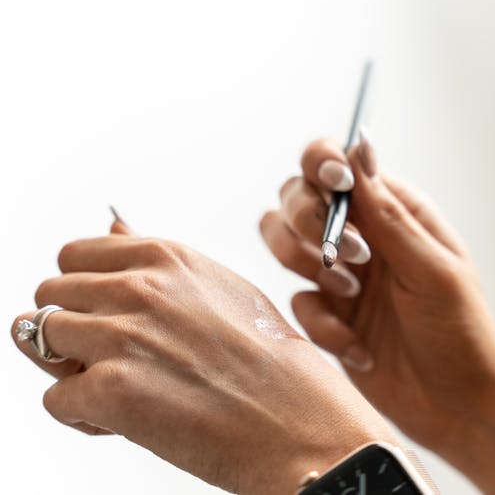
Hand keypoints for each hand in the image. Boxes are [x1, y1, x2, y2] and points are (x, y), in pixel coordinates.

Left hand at [13, 218, 397, 494]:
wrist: (298, 418)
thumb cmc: (267, 356)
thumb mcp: (219, 288)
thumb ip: (158, 262)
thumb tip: (113, 229)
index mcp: (164, 257)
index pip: (74, 255)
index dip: (82, 289)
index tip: (99, 311)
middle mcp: (138, 287)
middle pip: (51, 296)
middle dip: (73, 326)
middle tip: (109, 354)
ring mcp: (122, 337)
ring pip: (41, 341)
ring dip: (71, 366)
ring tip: (116, 384)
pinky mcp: (112, 392)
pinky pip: (57, 397)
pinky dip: (80, 412)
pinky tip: (121, 418)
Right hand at [260, 134, 494, 492]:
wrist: (453, 401)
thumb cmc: (460, 330)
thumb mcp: (432, 266)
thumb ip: (388, 211)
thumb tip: (360, 147)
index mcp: (387, 212)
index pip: (334, 165)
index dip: (321, 163)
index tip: (333, 184)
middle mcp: (355, 235)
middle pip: (294, 198)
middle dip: (309, 222)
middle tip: (349, 254)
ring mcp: (334, 272)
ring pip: (280, 241)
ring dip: (306, 265)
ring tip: (350, 293)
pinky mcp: (322, 310)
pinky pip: (296, 300)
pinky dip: (324, 324)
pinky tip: (359, 345)